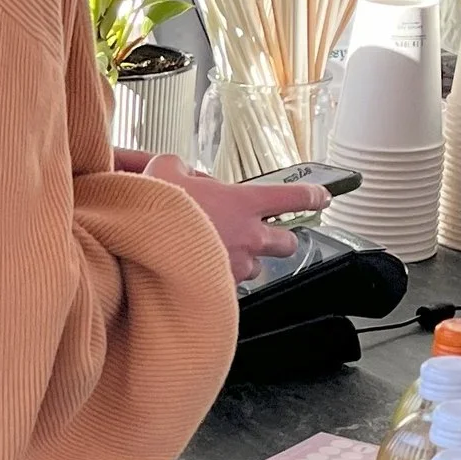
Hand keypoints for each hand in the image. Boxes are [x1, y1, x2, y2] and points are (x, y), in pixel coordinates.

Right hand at [144, 152, 322, 283]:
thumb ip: (183, 168)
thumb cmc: (156, 214)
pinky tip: (197, 271)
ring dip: (246, 260)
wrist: (140, 253)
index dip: (312, 196)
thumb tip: (185, 174)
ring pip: (257, 268)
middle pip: (288, 242)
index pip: (294, 198)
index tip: (321, 197)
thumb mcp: (165, 169)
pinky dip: (219, 279)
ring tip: (219, 252)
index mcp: (244, 202)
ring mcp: (237, 267)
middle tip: (266, 234)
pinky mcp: (221, 291)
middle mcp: (249, 237)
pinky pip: (228, 286)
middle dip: (281, 238)